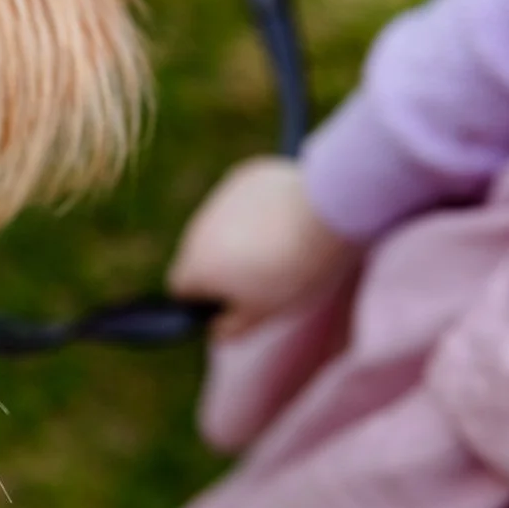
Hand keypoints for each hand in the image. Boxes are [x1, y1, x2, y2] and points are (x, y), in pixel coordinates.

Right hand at [169, 156, 359, 338]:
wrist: (328, 215)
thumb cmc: (294, 270)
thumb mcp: (266, 312)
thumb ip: (233, 327)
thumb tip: (216, 331)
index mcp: (197, 265)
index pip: (180, 287)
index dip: (201, 299)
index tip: (231, 303)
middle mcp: (198, 228)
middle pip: (198, 253)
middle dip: (222, 266)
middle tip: (263, 276)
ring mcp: (220, 198)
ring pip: (219, 224)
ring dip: (237, 236)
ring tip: (279, 246)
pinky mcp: (244, 176)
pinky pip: (240, 200)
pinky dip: (255, 211)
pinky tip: (287, 218)